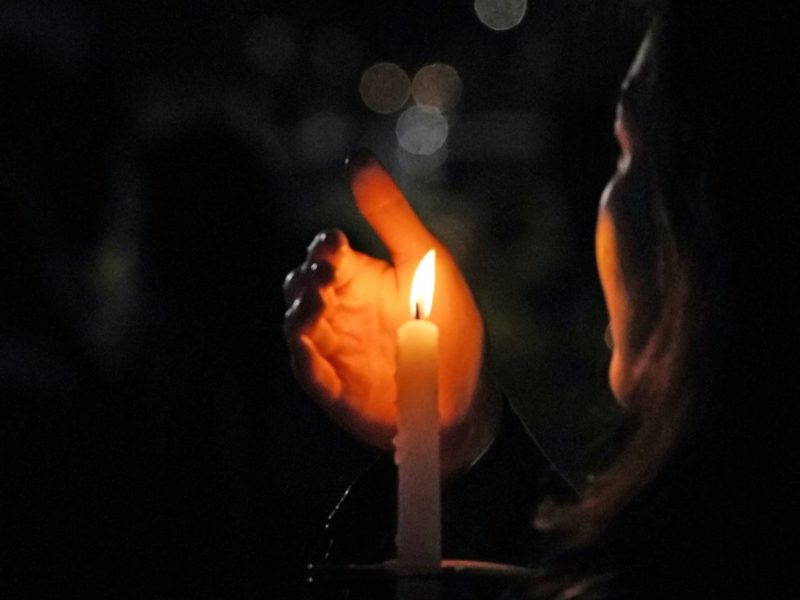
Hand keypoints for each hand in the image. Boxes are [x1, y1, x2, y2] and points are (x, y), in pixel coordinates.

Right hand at [283, 150, 500, 477]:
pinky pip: (308, 371)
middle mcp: (339, 309)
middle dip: (306, 278)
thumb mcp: (425, 260)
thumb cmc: (448, 322)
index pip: (325, 252)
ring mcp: (334, 349)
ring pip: (296, 326)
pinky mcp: (334, 388)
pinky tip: (309, 348)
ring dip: (299, 314)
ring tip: (315, 305)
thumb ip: (389, 213)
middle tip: (325, 275)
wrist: (466, 392)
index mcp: (359, 276)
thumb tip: (357, 156)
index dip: (324, 246)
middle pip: (300, 286)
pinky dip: (304, 359)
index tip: (336, 244)